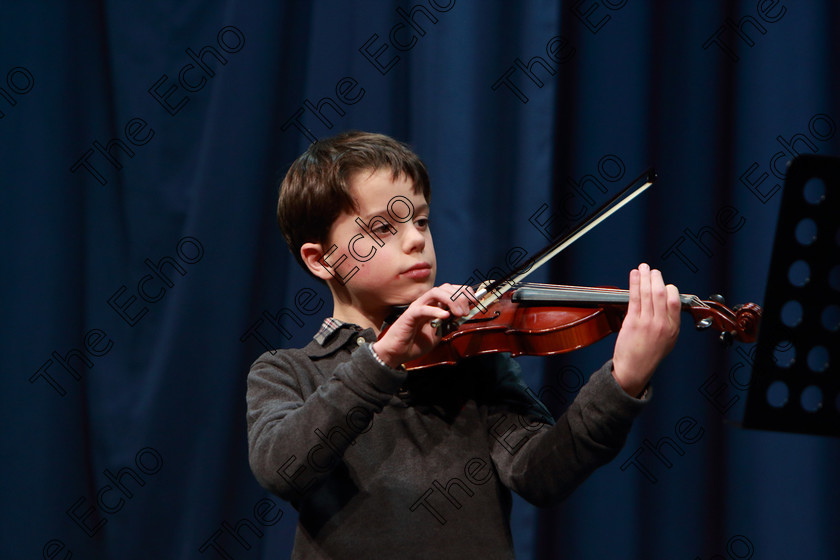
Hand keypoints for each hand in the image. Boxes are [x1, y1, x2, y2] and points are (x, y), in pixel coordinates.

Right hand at [372, 284, 471, 367]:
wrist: (397, 353)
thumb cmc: (415, 343)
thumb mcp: (438, 334)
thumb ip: (449, 325)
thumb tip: (462, 318)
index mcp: (434, 305)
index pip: (451, 290)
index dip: (465, 293)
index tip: (475, 302)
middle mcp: (426, 302)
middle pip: (446, 288)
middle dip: (460, 296)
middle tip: (467, 311)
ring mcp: (418, 307)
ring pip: (435, 292)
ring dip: (451, 300)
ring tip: (458, 313)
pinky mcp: (409, 315)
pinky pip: (423, 308)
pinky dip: (435, 310)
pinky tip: (445, 316)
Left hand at [612, 263, 680, 396]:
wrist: (633, 371)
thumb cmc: (648, 356)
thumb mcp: (667, 341)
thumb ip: (668, 323)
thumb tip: (666, 303)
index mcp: (673, 329)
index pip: (674, 301)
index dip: (669, 289)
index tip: (663, 283)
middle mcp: (662, 324)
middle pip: (661, 294)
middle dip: (657, 278)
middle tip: (652, 270)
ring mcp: (647, 323)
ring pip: (648, 293)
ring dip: (645, 277)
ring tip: (643, 268)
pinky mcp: (632, 322)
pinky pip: (635, 298)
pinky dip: (635, 284)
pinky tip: (634, 275)